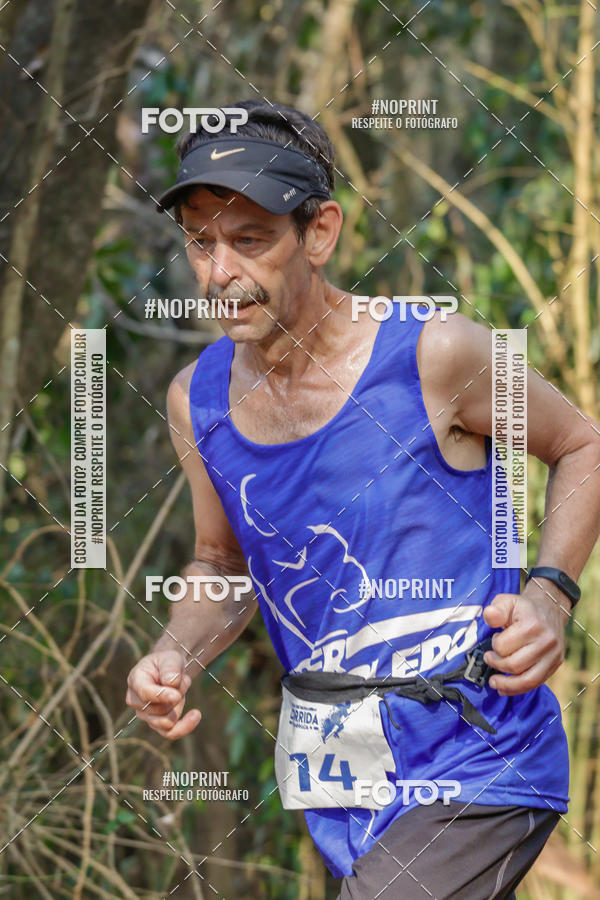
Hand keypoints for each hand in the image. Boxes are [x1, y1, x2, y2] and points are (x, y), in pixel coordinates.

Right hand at [126, 650, 200, 738]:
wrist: (170, 670)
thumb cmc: (168, 662)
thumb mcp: (170, 658)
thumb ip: (170, 669)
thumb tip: (171, 683)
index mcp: (136, 680)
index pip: (145, 694)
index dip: (161, 696)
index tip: (177, 695)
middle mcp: (136, 701)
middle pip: (160, 709)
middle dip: (177, 694)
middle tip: (181, 678)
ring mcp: (145, 715)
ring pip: (167, 721)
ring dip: (180, 704)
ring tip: (182, 686)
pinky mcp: (157, 724)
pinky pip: (170, 733)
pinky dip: (185, 726)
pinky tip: (196, 715)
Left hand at [482, 580, 569, 695]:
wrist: (550, 609)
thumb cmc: (523, 608)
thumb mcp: (507, 601)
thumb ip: (496, 609)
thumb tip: (489, 615)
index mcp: (532, 625)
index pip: (503, 646)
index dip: (494, 645)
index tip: (494, 638)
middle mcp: (546, 642)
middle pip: (514, 665)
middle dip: (497, 664)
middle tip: (489, 658)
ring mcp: (553, 655)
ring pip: (527, 680)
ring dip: (506, 684)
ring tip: (493, 682)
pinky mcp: (555, 665)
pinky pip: (536, 683)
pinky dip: (519, 689)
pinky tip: (505, 689)